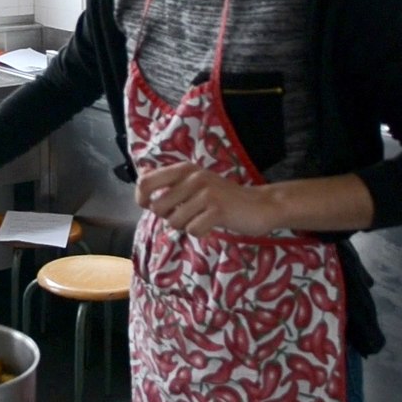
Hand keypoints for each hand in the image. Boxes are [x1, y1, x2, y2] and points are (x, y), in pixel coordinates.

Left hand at [136, 161, 277, 237]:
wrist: (260, 205)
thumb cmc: (222, 198)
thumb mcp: (195, 183)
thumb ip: (171, 185)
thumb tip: (141, 188)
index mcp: (184, 169)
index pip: (145, 181)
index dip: (141, 197)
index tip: (149, 206)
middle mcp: (193, 177)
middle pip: (157, 207)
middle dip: (167, 217)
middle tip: (185, 215)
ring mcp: (206, 192)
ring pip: (174, 221)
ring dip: (185, 226)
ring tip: (202, 218)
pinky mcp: (218, 209)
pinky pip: (193, 230)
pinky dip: (200, 232)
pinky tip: (212, 224)